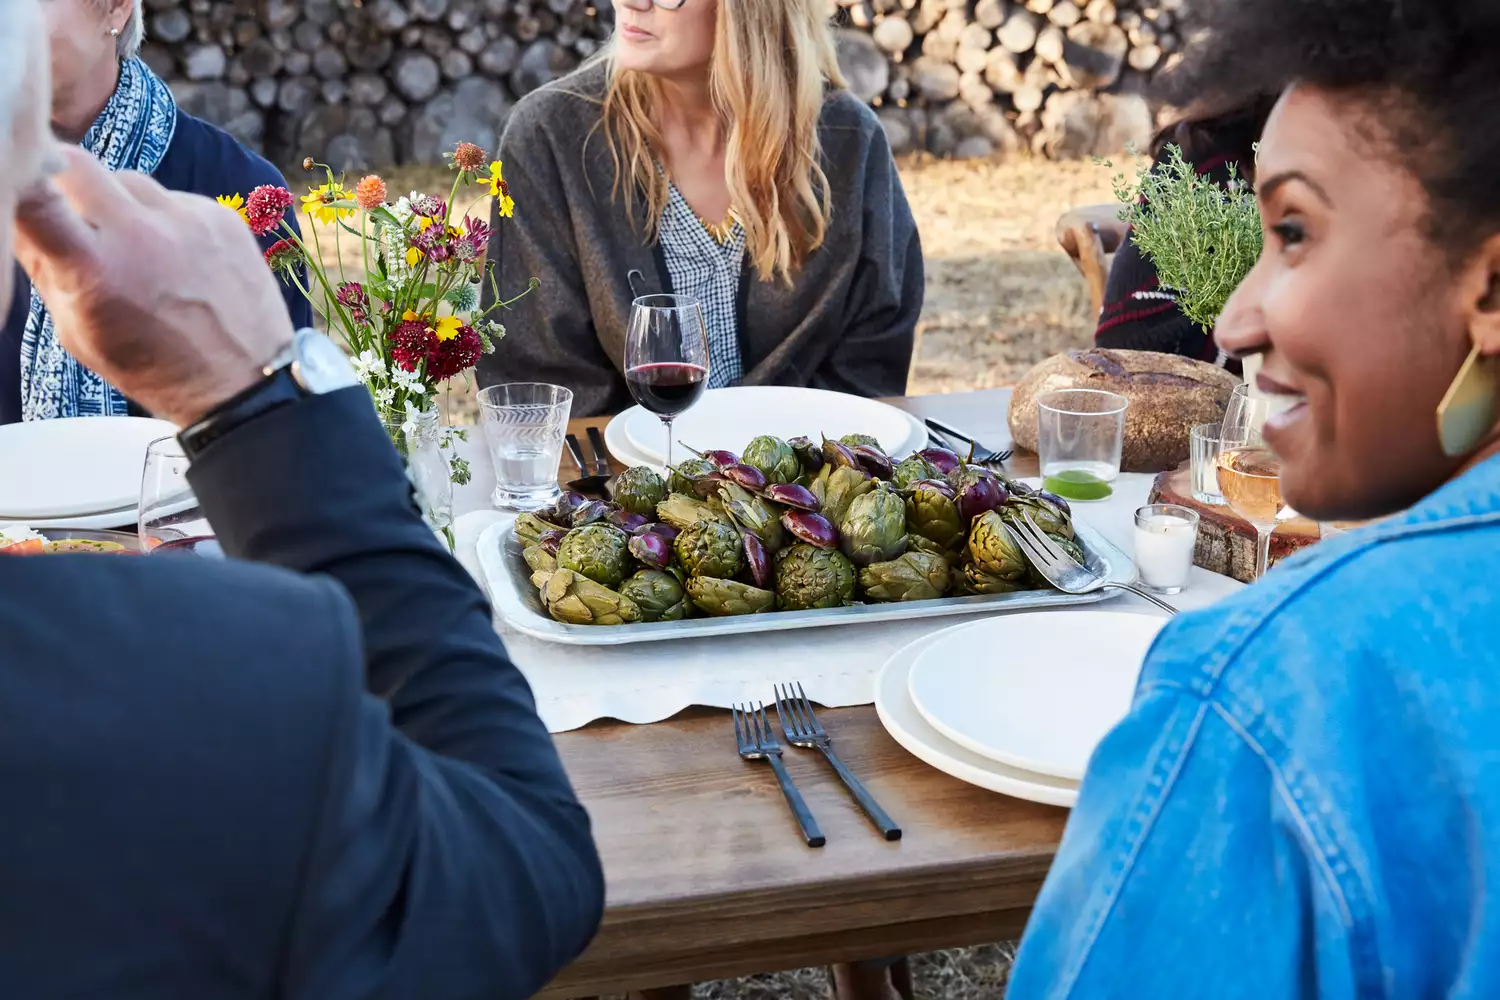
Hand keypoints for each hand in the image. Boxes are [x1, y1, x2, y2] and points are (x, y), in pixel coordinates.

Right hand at [13, 145, 295, 426]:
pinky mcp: (222, 216)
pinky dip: (163, 219)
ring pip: (127, 180)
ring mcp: (188, 219)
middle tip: (73, 216)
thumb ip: (45, 270)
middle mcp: (142, 233)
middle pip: (78, 164)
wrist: (245, 384)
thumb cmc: (154, 368)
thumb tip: (18, 216)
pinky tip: (176, 258)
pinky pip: (173, 198)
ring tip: (133, 249)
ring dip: (117, 203)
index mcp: (96, 269)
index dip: (20, 180)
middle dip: (64, 182)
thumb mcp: (80, 333)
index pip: (36, 195)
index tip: (20, 186)